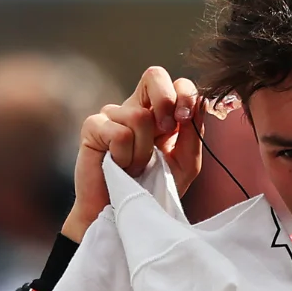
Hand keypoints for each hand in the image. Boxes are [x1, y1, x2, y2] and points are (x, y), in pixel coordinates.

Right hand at [62, 65, 204, 241]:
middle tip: (165, 132)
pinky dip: (125, 156)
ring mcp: (112, 115)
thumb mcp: (185, 163)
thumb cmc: (152, 189)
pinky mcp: (92, 128)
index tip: (185, 120)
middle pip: (154, 76)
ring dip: (144, 151)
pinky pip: (119, 133)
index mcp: (159, 113)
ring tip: (134, 167)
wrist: (123, 215)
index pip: (176, 83)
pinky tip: (118, 166)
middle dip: (167, 101)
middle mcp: (135, 107)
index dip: (185, 94)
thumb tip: (199, 102)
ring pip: (139, 116)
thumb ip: (194, 133)